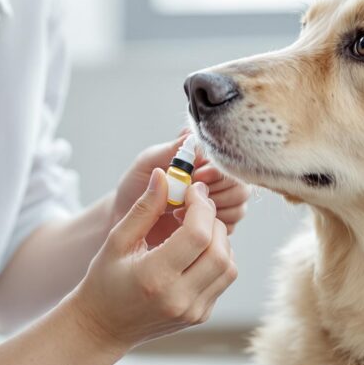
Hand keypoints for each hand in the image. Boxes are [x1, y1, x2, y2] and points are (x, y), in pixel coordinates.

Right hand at [69, 169, 236, 349]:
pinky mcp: (201, 316)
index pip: (197, 236)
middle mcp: (179, 298)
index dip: (201, 207)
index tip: (193, 192)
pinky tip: (197, 250)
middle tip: (198, 207)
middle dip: (213, 221)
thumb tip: (164, 175)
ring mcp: (193, 311)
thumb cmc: (105, 280)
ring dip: (219, 240)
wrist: (103, 326)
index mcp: (154, 277)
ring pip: (228, 265)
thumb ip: (145, 207)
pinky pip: (223, 279)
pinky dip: (217, 258)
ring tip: (198, 228)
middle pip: (219, 250)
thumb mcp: (117, 240)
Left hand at [112, 132, 250, 246]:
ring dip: (213, 211)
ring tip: (180, 212)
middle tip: (186, 197)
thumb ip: (170, 149)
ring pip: (238, 208)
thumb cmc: (133, 187)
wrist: (123, 219)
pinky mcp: (213, 229)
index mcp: (203, 162)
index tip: (196, 176)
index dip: (217, 171)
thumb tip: (192, 134)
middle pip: (240, 186)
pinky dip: (209, 229)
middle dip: (217, 192)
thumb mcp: (148, 163)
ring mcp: (217, 206)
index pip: (229, 163)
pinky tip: (184, 227)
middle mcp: (215, 183)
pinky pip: (228, 229)